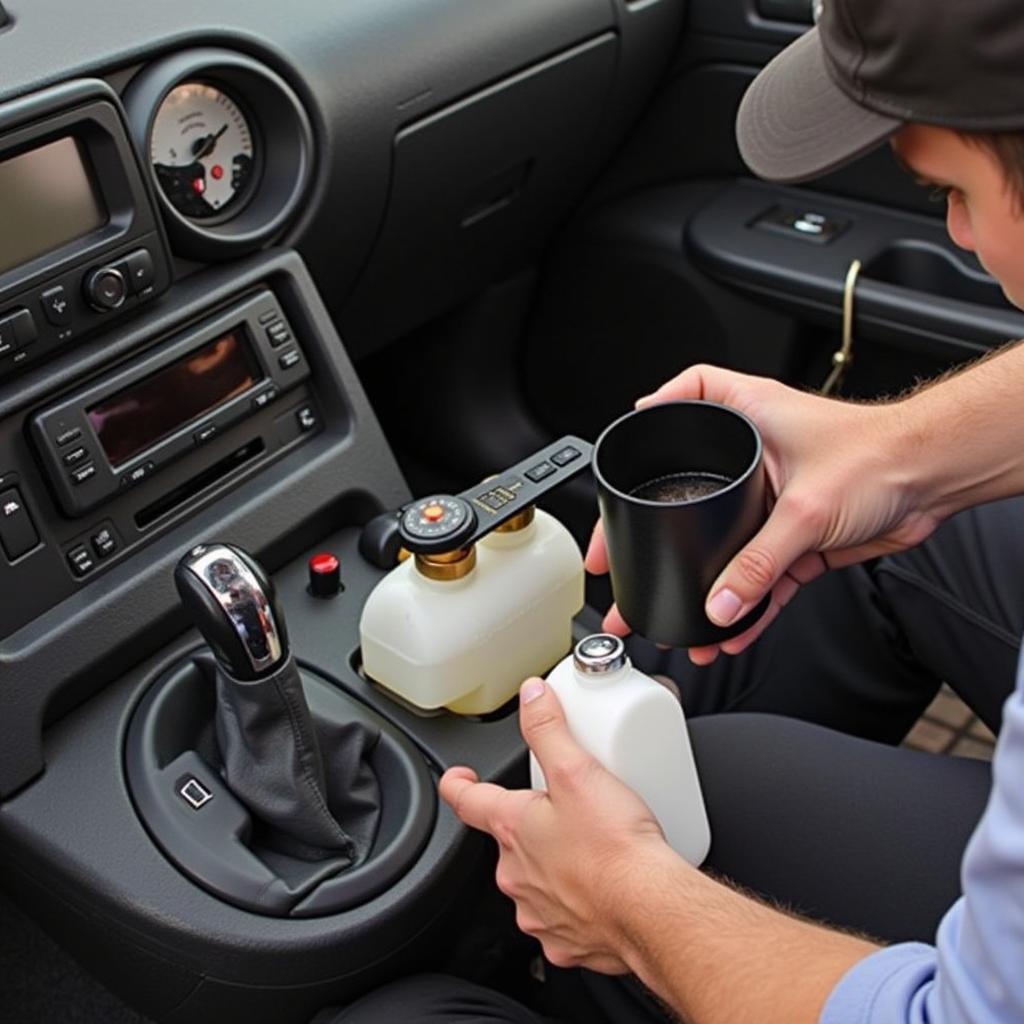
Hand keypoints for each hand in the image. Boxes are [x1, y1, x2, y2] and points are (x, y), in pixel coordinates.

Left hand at [439, 678, 674, 972]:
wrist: (650, 910)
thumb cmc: (614, 848)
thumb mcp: (577, 770)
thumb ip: (548, 728)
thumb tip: (531, 697)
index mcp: (512, 829)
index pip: (468, 801)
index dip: (459, 785)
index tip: (458, 779)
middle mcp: (516, 873)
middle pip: (510, 842)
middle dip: (532, 827)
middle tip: (566, 812)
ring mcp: (538, 911)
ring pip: (537, 881)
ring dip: (555, 867)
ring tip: (592, 849)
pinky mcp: (566, 941)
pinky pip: (564, 918)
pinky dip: (579, 904)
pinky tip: (605, 889)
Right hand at [585, 364, 939, 662]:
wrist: (937, 480)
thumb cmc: (884, 453)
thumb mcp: (806, 509)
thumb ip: (760, 563)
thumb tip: (720, 604)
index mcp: (749, 418)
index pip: (685, 397)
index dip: (653, 414)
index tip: (629, 445)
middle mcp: (757, 454)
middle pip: (696, 489)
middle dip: (663, 532)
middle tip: (625, 563)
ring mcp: (775, 497)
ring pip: (729, 543)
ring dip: (707, 583)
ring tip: (676, 620)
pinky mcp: (798, 534)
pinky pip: (763, 575)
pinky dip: (750, 603)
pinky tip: (733, 630)